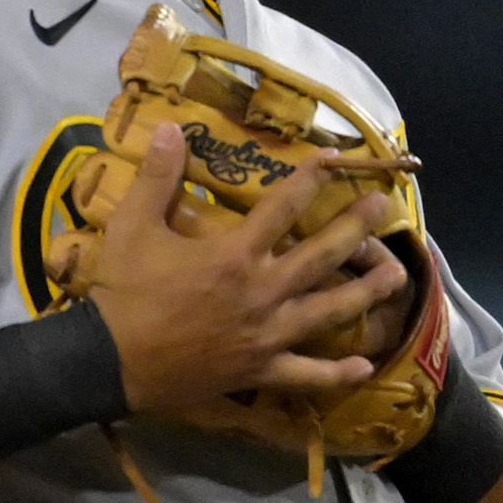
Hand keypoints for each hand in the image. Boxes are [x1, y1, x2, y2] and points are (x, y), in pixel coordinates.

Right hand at [82, 125, 411, 421]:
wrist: (107, 362)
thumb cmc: (121, 294)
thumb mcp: (132, 228)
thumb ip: (157, 178)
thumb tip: (169, 128)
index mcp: (235, 254)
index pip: (283, 207)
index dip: (311, 179)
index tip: (333, 159)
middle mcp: (262, 292)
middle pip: (322, 256)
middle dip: (356, 229)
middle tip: (384, 208)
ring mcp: (265, 335)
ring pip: (327, 311)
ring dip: (365, 293)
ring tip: (396, 275)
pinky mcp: (258, 370)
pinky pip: (305, 374)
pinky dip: (335, 373)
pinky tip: (363, 367)